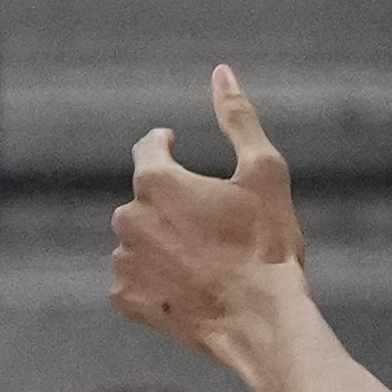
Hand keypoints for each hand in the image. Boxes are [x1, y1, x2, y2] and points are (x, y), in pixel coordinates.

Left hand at [114, 65, 308, 366]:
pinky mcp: (126, 299)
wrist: (262, 320)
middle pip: (145, 198)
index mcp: (157, 183)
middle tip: (216, 222)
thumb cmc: (267, 243)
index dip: (165, 145)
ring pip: (140, 240)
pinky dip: (157, 278)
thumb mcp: (265, 172)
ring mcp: (124, 263)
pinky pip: (134, 280)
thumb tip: (222, 72)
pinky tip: (192, 284)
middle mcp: (128, 220)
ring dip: (165, 242)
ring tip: (208, 259)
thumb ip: (238, 118)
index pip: (147, 149)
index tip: (178, 148)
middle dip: (174, 203)